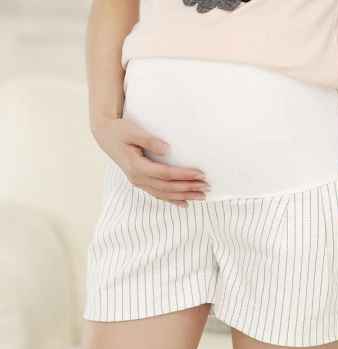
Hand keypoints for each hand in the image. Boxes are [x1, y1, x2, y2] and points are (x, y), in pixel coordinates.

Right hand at [91, 117, 209, 206]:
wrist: (106, 136)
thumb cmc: (120, 131)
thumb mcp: (133, 131)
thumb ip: (149, 140)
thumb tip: (167, 149)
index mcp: (137, 167)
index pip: (165, 174)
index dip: (184, 175)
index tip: (200, 173)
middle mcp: (138, 178)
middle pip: (168, 187)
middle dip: (188, 188)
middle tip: (206, 187)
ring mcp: (139, 182)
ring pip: (164, 194)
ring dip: (184, 196)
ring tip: (202, 197)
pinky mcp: (141, 182)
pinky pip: (158, 195)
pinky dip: (172, 200)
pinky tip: (185, 203)